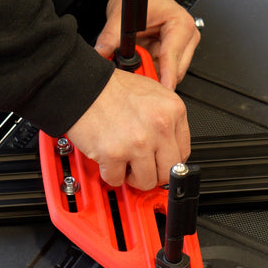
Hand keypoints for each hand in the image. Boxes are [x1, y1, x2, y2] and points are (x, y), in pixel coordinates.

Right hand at [64, 69, 190, 190]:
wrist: (83, 86)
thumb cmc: (112, 89)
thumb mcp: (152, 93)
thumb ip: (166, 118)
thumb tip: (170, 146)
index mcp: (173, 110)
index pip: (183, 153)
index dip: (166, 160)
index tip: (158, 162)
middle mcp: (159, 127)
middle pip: (168, 171)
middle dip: (153, 173)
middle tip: (141, 168)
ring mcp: (138, 143)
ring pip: (146, 181)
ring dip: (132, 177)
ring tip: (124, 164)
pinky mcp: (114, 154)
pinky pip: (117, 180)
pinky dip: (110, 174)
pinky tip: (108, 160)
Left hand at [94, 0, 199, 90]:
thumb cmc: (143, 1)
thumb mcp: (122, 17)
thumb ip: (110, 37)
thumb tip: (101, 53)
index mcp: (180, 24)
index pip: (172, 56)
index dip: (165, 75)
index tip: (159, 90)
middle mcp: (187, 36)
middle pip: (175, 70)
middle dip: (155, 78)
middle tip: (135, 80)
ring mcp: (184, 46)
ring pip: (171, 74)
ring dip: (153, 74)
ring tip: (137, 68)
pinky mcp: (177, 54)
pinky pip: (165, 71)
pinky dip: (153, 71)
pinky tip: (143, 66)